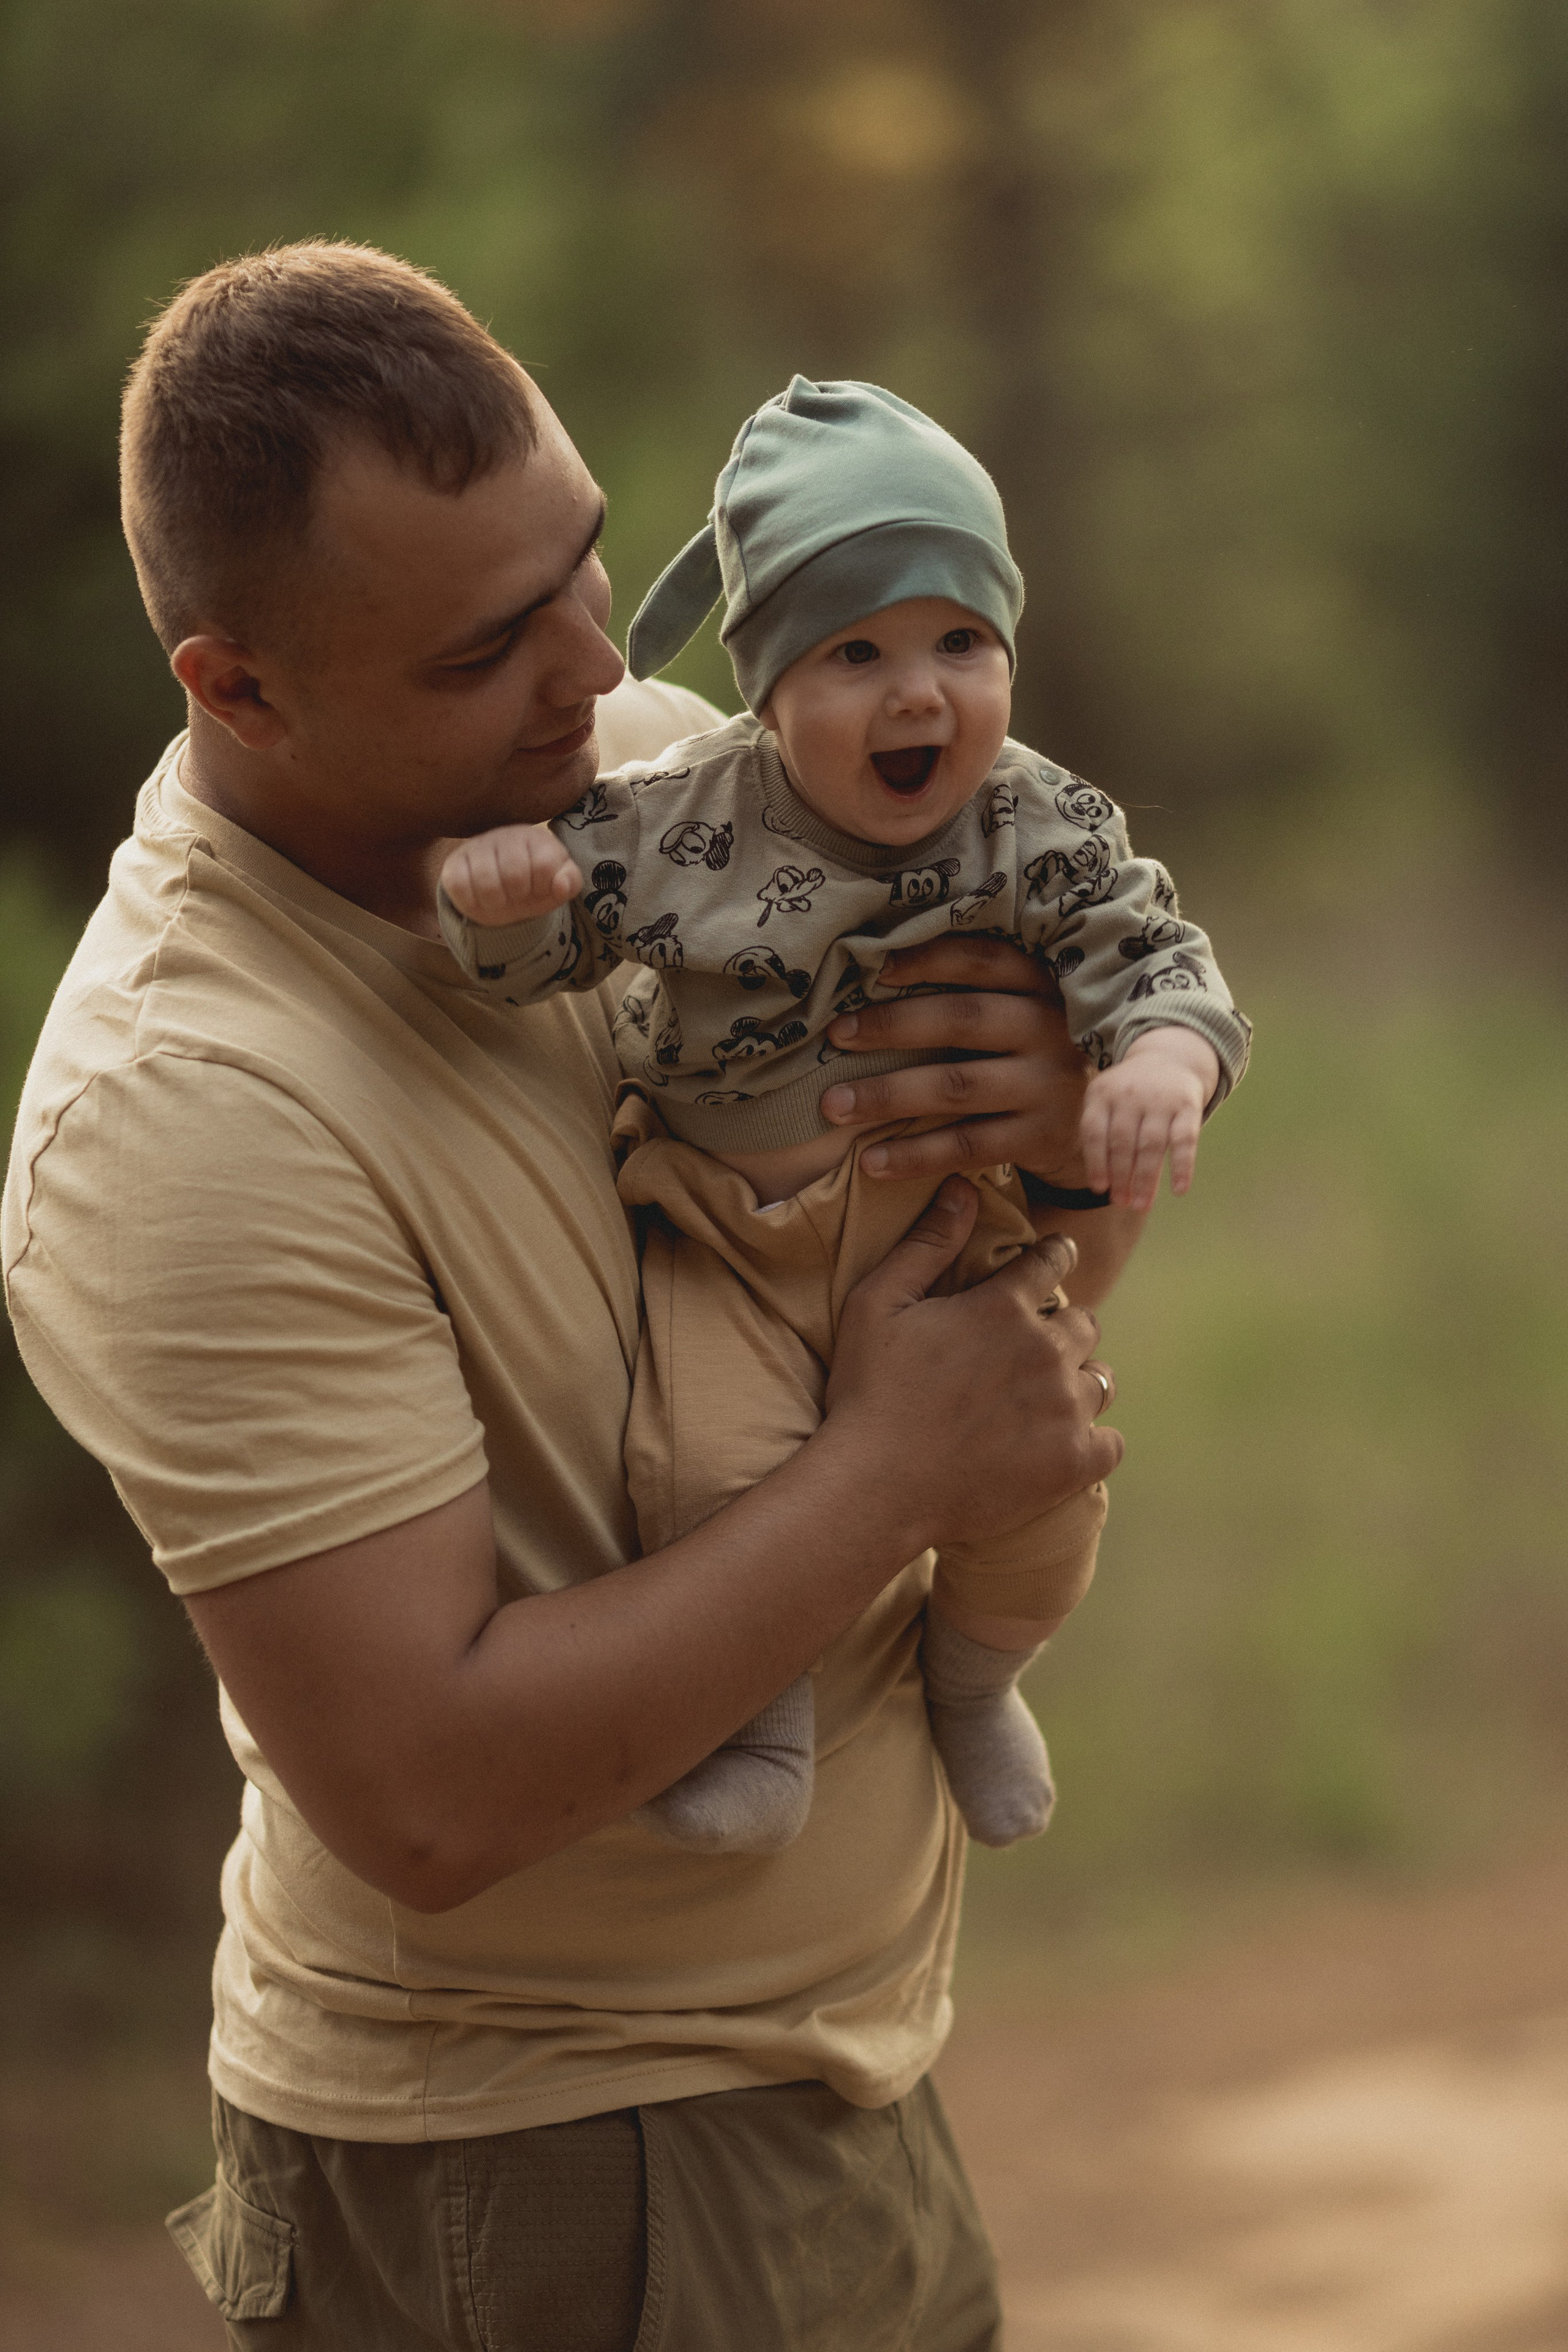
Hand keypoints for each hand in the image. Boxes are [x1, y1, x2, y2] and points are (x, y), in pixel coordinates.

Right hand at [440, 825, 581, 927]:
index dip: (541, 886)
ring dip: (497, 902)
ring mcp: (476, 847)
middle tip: (517, 893)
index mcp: (534, 837)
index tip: (538, 886)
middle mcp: (504, 835)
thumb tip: (561, 884)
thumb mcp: (557, 886)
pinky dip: (473, 902)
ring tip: (500, 896)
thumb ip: (570, 882)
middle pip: (514, 876)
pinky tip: (480, 896)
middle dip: (519, 895)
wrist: (499, 893)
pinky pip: (461, 889)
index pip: (542, 865)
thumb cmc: (532, 885)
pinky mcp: (453, 865)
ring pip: (488, 885)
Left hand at [815, 937, 1092, 1183]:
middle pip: (961, 1019)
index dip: (928, 959)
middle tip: (835, 1035)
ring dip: (888, 1095)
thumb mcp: (1028, 1009)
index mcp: (1042, 985)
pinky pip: (967, 1146)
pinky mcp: (1040, 1138)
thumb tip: (879, 972)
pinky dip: (915, 1155)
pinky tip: (871, 1162)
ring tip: (833, 1105)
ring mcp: (1047, 1086)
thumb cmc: (1038, 1053)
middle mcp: (1049, 1029)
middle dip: (891, 1026)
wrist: (1106, 1123)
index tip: (875, 967)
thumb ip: (979, 990)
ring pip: (956, 1086)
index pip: (982, 960)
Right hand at [826, 1180, 1121, 1554]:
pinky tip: (1061, 1446)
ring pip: (1100, 1381)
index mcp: (1004, 1306)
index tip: (1049, 1267)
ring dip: (1077, 1385)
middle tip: (1029, 1353)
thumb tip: (962, 1186)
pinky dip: (1092, 1443)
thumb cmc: (869, 1392)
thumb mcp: (879, 1303)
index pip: (1054, 1262)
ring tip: (1043, 1402)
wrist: (875, 1486)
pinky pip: (1111, 1442)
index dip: (1051, 1260)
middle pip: (1084, 1323)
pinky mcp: (1073, 1462)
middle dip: (1062, 1331)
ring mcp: (1065, 1408)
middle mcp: (1046, 1350)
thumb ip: (927, 1243)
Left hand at [1080, 1025, 1219, 1209]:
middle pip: (1123, 1143)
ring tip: (1142, 1205)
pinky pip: (1185, 1140)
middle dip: (1121, 1177)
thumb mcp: (1105, 1098)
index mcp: (1103, 1094)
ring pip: (1152, 1145)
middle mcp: (1131, 1095)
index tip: (1100, 1189)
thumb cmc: (1130, 1092)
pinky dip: (1183, 1166)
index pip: (1095, 1132)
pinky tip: (1179, 1190)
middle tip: (1122, 1202)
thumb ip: (1097, 1132)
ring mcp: (1160, 1100)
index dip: (1096, 1163)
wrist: (1170, 1057)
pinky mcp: (1188, 1106)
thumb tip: (1100, 1183)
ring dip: (1146, 1179)